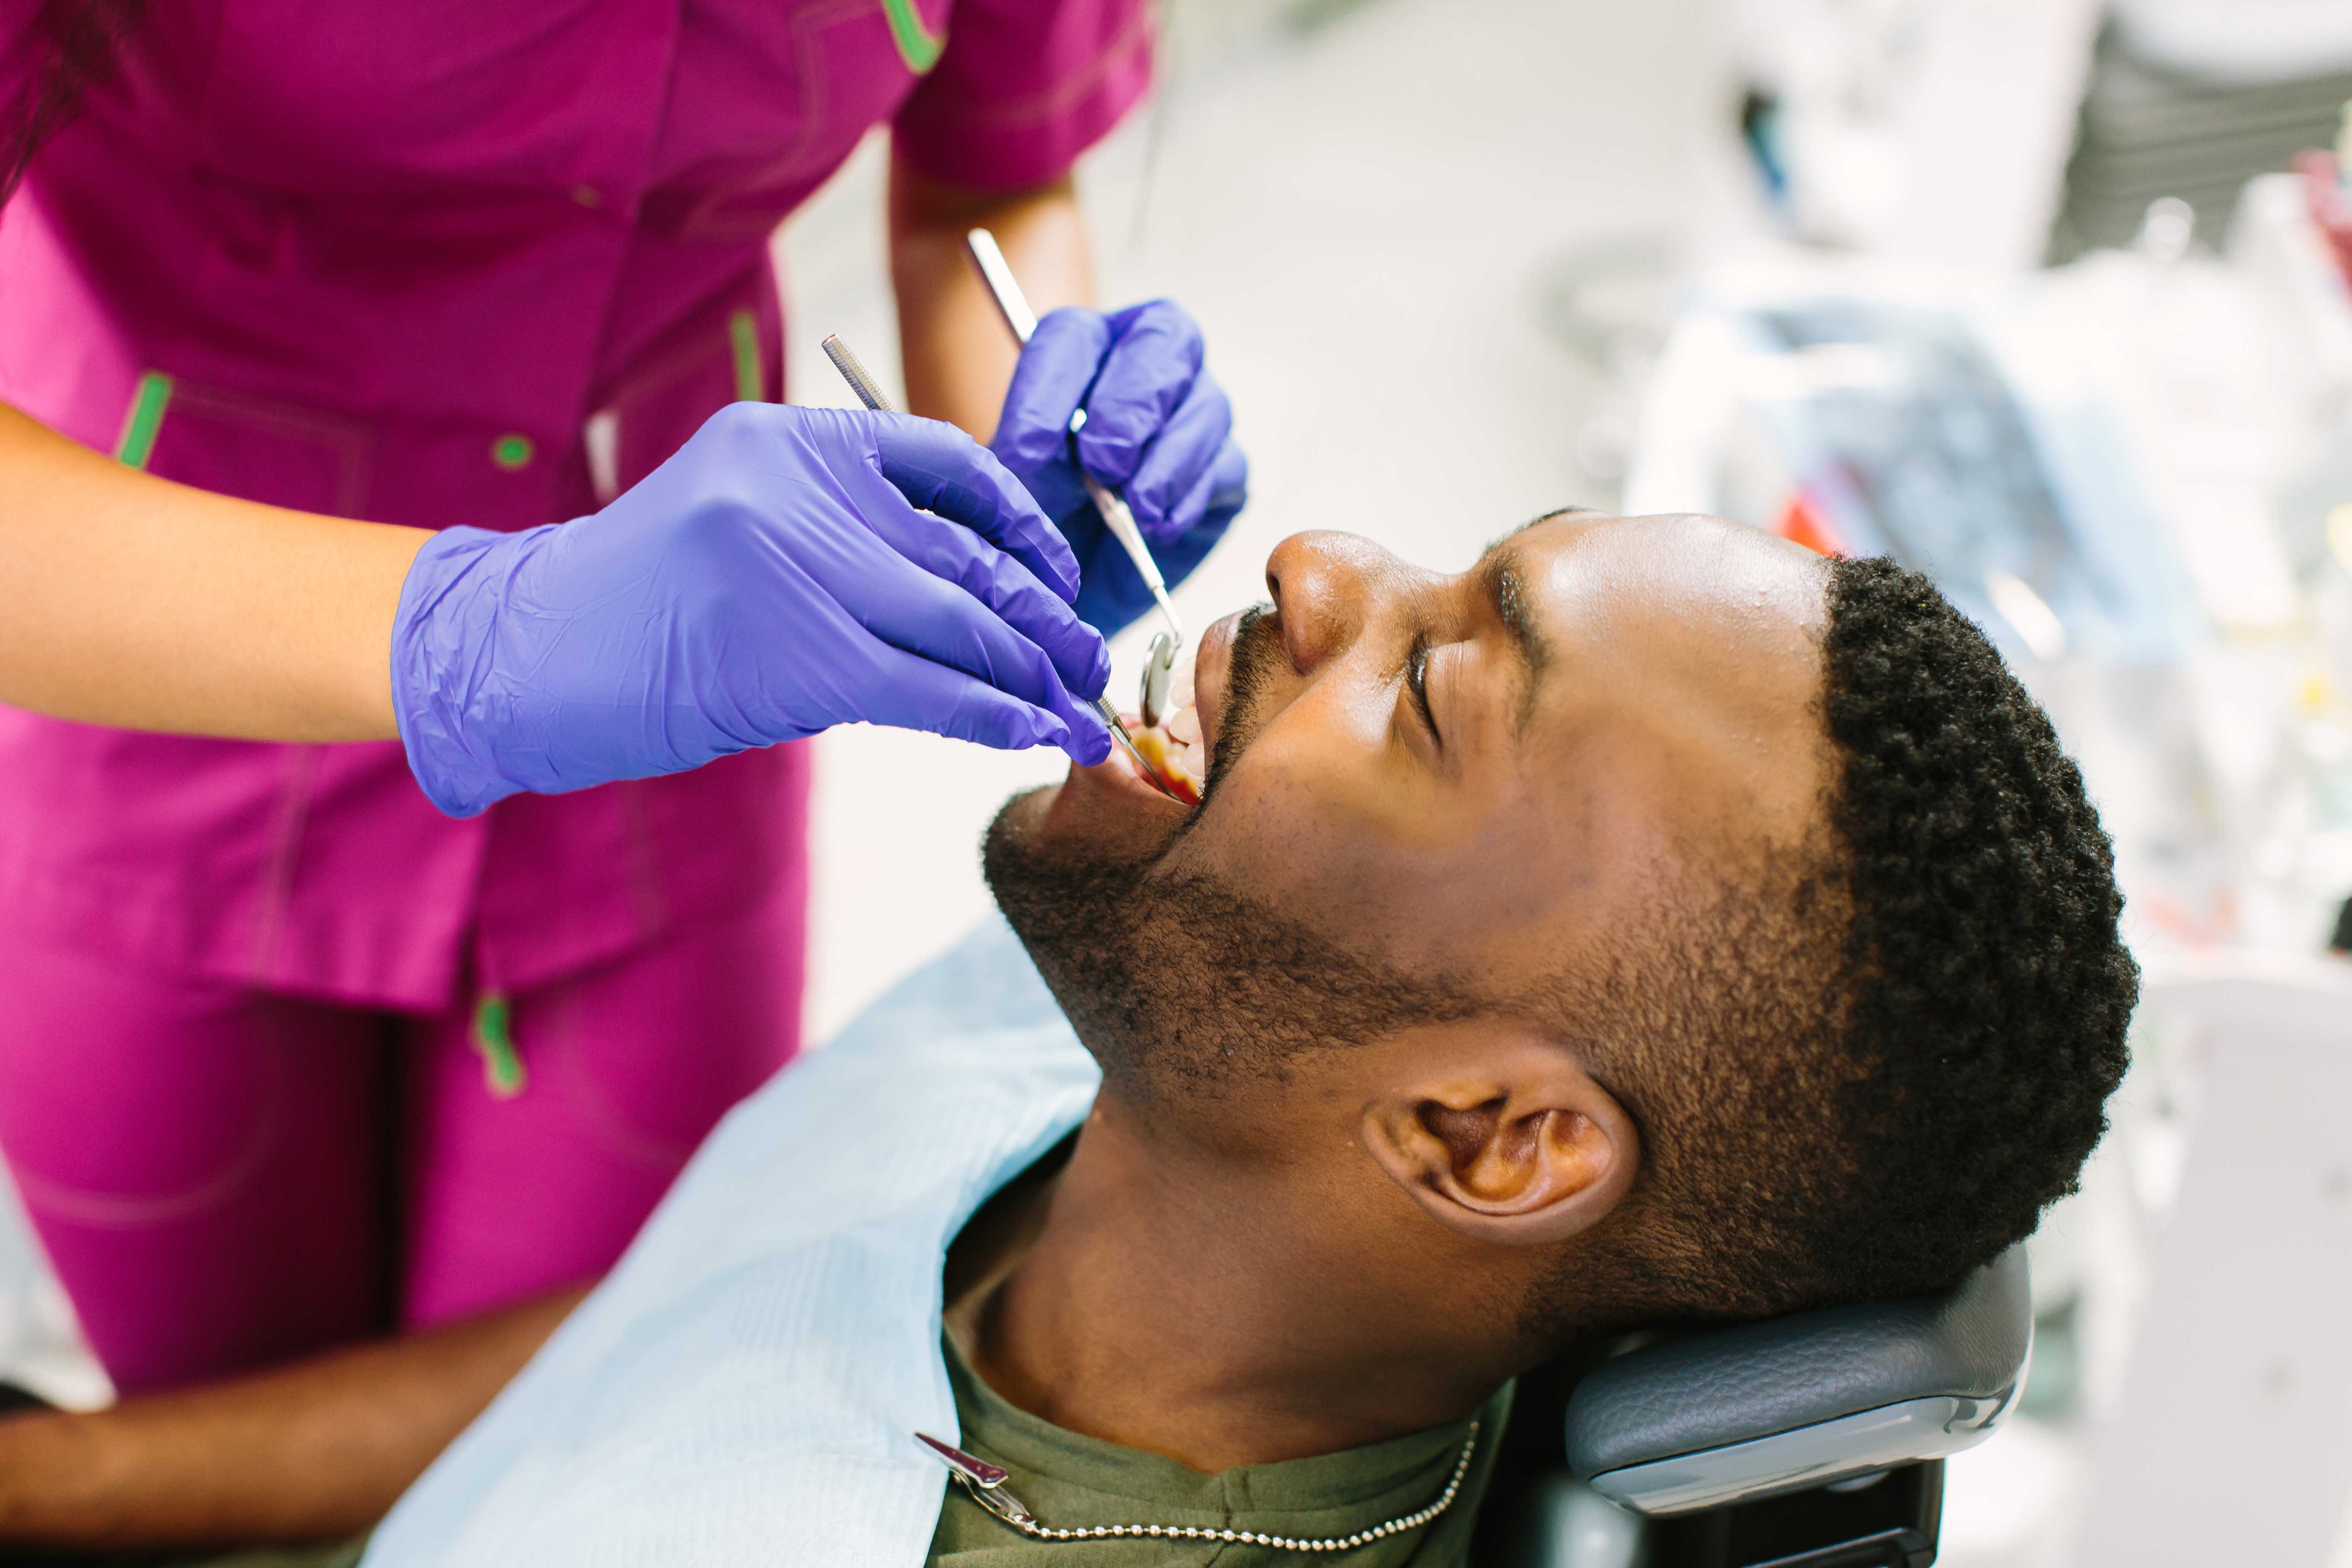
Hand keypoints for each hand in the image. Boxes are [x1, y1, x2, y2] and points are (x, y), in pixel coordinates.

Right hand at [392, 404, 1112, 816]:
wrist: (520, 652)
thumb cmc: (634, 601)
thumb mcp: (738, 523)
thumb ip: (841, 534)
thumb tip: (968, 598)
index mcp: (790, 439)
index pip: (945, 458)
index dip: (1019, 522)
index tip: (1055, 573)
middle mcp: (799, 488)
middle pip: (964, 554)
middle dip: (1041, 616)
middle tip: (1089, 662)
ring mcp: (795, 566)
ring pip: (958, 623)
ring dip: (1031, 674)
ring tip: (1078, 709)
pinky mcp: (795, 654)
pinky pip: (925, 687)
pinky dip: (991, 715)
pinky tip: (1030, 734)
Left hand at [990, 302, 1248, 636]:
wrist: (1078, 572)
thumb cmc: (1047, 507)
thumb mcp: (1020, 478)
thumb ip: (1025, 450)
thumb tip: (1035, 448)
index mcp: (1086, 348)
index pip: (1073, 336)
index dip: (1051, 390)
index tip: (1028, 451)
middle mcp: (1150, 361)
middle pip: (1167, 336)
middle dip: (1133, 404)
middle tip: (1103, 465)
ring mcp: (1196, 410)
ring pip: (1205, 405)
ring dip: (1166, 462)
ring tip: (1135, 511)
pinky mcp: (1223, 468)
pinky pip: (1224, 468)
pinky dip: (1189, 500)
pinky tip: (1156, 528)